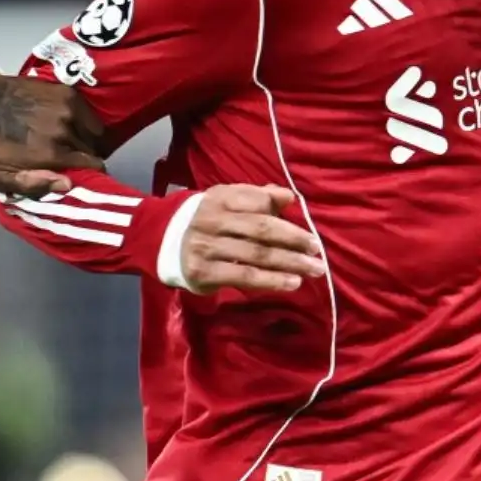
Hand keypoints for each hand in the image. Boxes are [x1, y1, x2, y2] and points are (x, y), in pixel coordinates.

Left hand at [0, 71, 106, 195]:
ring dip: (83, 137)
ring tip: (68, 139)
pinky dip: (82, 119)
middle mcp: (64, 130)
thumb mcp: (0, 177)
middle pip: (92, 149)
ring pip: (92, 131)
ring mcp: (66, 108)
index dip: (90, 172)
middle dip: (84, 155)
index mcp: (51, 154)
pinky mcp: (65, 92)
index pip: (94, 167)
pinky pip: (88, 112)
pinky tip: (66, 123)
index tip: (81, 172)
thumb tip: (69, 184)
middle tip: (69, 156)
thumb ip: (35, 185)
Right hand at [179, 185, 324, 291]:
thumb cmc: (207, 221)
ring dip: (289, 263)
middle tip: (318, 252)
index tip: (311, 235)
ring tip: (313, 270)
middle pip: (261, 230)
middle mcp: (212, 220)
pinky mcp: (204, 272)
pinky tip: (292, 283)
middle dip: (294, 241)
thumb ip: (258, 197)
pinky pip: (244, 276)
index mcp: (220, 198)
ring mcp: (206, 247)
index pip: (259, 204)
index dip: (287, 220)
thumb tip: (289, 196)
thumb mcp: (227, 200)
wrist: (163, 242)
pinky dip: (271, 281)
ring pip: (256, 255)